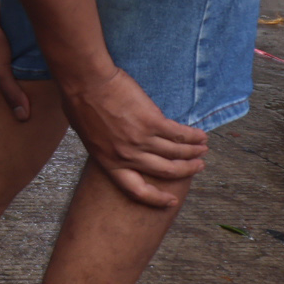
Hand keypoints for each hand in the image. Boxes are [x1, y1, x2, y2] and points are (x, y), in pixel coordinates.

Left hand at [61, 68, 207, 206]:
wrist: (85, 81)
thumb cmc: (80, 103)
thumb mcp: (89, 136)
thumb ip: (108, 147)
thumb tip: (122, 148)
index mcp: (108, 162)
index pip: (136, 190)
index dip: (156, 199)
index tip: (170, 201)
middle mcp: (127, 155)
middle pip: (165, 171)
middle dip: (185, 170)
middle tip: (198, 166)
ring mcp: (140, 140)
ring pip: (176, 152)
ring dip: (193, 152)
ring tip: (202, 149)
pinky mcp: (152, 122)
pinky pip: (179, 134)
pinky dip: (193, 136)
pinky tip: (200, 135)